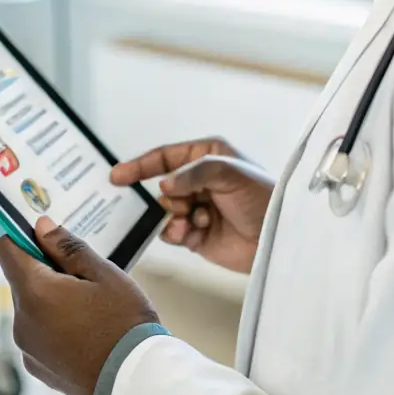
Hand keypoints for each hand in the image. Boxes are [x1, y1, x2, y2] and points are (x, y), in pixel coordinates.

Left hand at [0, 217, 158, 394]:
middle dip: (47, 270)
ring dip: (52, 300)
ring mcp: (28, 349)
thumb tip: (41, 226)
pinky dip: (55, 327)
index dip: (23, 236)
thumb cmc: (124, 324)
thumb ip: (67, 247)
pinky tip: (87, 332)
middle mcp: (22, 322)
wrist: (135, 382)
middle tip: (85, 277)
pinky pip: (39, 335)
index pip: (7, 250)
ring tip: (92, 308)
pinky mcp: (38, 368)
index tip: (47, 238)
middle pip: (22, 280)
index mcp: (35, 293)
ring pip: (32, 308)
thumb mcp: (103, 274)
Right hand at [112, 138, 274, 274]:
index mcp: (205, 157)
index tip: (116, 176)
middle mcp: (198, 181)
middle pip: (161, 188)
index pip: (164, 157)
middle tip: (182, 206)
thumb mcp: (230, 173)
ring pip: (164, 212)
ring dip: (174, 217)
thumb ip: (193, 174)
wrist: (278, 237)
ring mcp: (196, 208)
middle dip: (167, 199)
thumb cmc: (261, 196)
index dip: (139, 166)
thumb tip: (163, 185)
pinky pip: (172, 232)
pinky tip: (193, 233)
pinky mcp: (196, 234)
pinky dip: (177, 233)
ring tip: (193, 222)